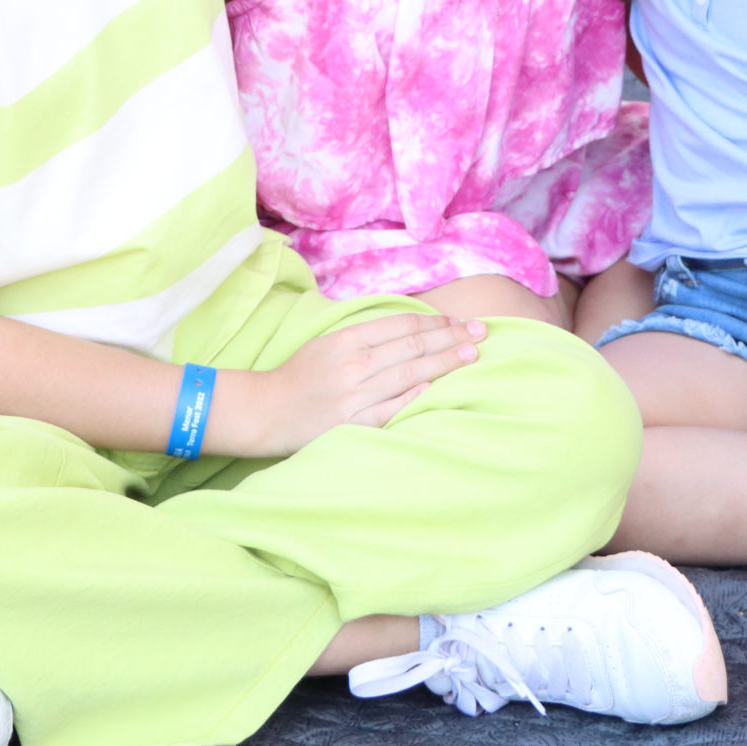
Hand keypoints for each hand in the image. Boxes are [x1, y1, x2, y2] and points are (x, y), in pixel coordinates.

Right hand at [206, 311, 483, 457]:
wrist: (265, 411)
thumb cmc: (298, 375)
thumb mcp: (325, 342)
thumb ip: (363, 335)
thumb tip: (408, 329)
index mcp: (347, 340)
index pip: (402, 326)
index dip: (435, 322)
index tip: (459, 321)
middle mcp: (354, 365)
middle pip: (413, 347)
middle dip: (452, 337)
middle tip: (482, 332)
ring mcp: (354, 396)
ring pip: (409, 374)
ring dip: (444, 362)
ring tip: (472, 355)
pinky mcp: (352, 424)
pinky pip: (390, 409)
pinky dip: (413, 395)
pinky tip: (435, 385)